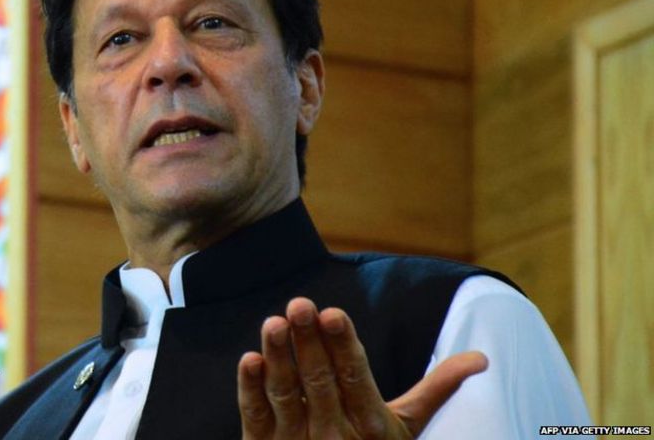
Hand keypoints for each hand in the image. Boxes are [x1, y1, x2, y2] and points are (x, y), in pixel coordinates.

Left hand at [237, 297, 487, 438]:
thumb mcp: (404, 427)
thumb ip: (437, 389)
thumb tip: (481, 359)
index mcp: (370, 423)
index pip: (355, 377)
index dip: (343, 346)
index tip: (332, 314)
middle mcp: (334, 434)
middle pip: (320, 382)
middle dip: (309, 341)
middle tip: (299, 303)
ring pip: (286, 395)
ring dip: (278, 358)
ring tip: (274, 323)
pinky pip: (256, 415)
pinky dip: (250, 389)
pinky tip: (248, 359)